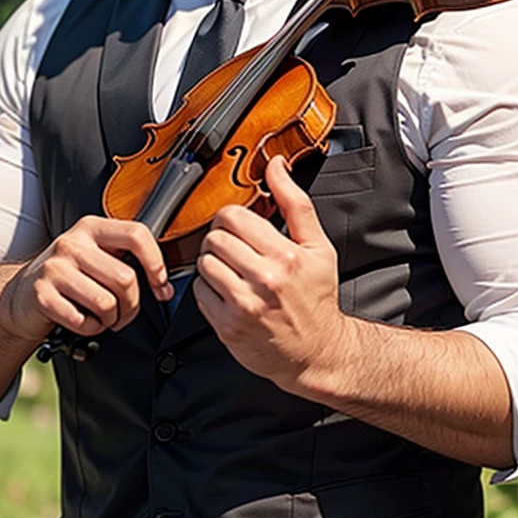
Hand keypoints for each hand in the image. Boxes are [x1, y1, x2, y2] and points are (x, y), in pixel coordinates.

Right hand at [0, 216, 173, 341]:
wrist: (19, 296)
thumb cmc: (68, 278)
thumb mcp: (96, 257)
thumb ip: (127, 260)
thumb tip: (164, 285)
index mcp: (92, 228)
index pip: (137, 235)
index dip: (156, 264)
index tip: (161, 287)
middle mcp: (73, 242)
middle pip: (126, 278)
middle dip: (132, 306)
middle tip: (123, 313)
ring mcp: (55, 267)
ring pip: (107, 303)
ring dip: (110, 319)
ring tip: (102, 317)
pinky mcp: (41, 294)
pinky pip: (83, 320)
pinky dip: (89, 329)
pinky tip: (82, 321)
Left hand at [193, 155, 348, 392]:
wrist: (317, 351)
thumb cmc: (317, 298)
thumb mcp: (318, 247)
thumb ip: (295, 202)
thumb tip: (276, 165)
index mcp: (286, 255)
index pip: (234, 217)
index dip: (230, 218)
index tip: (238, 227)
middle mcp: (265, 280)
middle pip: (215, 238)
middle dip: (220, 239)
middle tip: (233, 248)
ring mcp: (244, 305)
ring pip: (204, 264)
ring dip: (212, 262)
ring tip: (230, 269)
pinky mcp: (228, 326)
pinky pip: (199, 292)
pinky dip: (207, 288)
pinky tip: (226, 290)